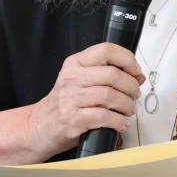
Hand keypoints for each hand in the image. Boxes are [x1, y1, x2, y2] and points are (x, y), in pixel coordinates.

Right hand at [26, 43, 143, 157]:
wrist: (40, 126)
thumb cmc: (64, 103)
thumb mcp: (78, 79)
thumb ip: (103, 74)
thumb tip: (136, 76)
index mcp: (75, 63)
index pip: (106, 50)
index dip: (127, 59)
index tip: (136, 71)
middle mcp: (72, 78)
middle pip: (112, 74)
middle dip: (131, 86)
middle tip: (134, 94)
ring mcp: (71, 99)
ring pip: (110, 95)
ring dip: (127, 105)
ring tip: (129, 109)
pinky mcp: (73, 119)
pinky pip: (104, 116)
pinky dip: (118, 121)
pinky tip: (120, 123)